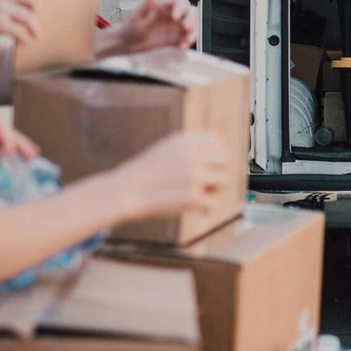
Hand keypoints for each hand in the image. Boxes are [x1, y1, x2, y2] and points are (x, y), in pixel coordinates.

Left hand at [102, 0, 195, 56]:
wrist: (128, 46)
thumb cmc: (130, 30)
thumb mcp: (137, 18)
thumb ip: (147, 6)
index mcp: (163, 8)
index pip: (177, 2)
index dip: (180, 7)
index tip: (175, 16)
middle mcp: (171, 17)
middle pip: (189, 13)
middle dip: (190, 19)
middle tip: (185, 26)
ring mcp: (175, 29)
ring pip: (191, 26)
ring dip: (192, 31)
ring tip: (186, 38)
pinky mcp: (176, 40)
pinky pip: (186, 39)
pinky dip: (187, 42)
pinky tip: (181, 46)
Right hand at [112, 131, 231, 219]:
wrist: (125, 191)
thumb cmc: (145, 172)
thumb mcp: (166, 149)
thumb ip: (190, 147)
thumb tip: (220, 148)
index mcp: (185, 141)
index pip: (218, 141)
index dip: (215, 155)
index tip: (208, 166)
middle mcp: (192, 156)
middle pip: (225, 160)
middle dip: (218, 172)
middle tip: (207, 184)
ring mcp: (194, 176)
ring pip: (224, 180)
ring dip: (215, 189)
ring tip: (199, 195)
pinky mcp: (193, 197)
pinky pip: (213, 202)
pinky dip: (206, 208)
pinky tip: (196, 209)